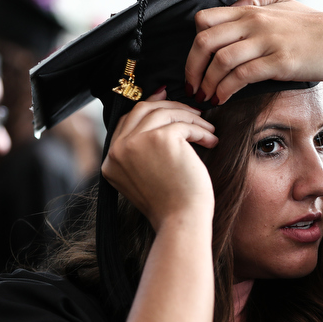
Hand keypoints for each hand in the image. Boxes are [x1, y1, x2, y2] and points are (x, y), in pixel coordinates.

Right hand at [101, 89, 217, 230]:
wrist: (181, 222)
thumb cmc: (171, 204)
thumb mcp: (146, 176)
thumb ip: (142, 151)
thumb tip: (158, 115)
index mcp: (110, 161)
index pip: (126, 122)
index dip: (148, 107)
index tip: (167, 99)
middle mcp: (118, 150)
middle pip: (142, 110)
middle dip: (171, 106)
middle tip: (193, 109)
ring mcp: (136, 143)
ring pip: (165, 113)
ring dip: (191, 118)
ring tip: (208, 128)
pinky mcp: (160, 139)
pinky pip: (184, 124)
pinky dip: (201, 130)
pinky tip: (211, 141)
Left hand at [185, 0, 322, 103]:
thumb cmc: (318, 27)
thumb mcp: (285, 5)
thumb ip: (259, 2)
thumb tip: (239, 3)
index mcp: (251, 10)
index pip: (205, 20)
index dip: (193, 45)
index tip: (195, 65)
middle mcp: (254, 23)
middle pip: (204, 41)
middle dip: (191, 68)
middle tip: (192, 86)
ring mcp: (266, 42)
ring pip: (220, 60)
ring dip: (207, 83)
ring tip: (206, 97)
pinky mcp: (279, 62)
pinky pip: (241, 76)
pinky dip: (226, 89)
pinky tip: (223, 98)